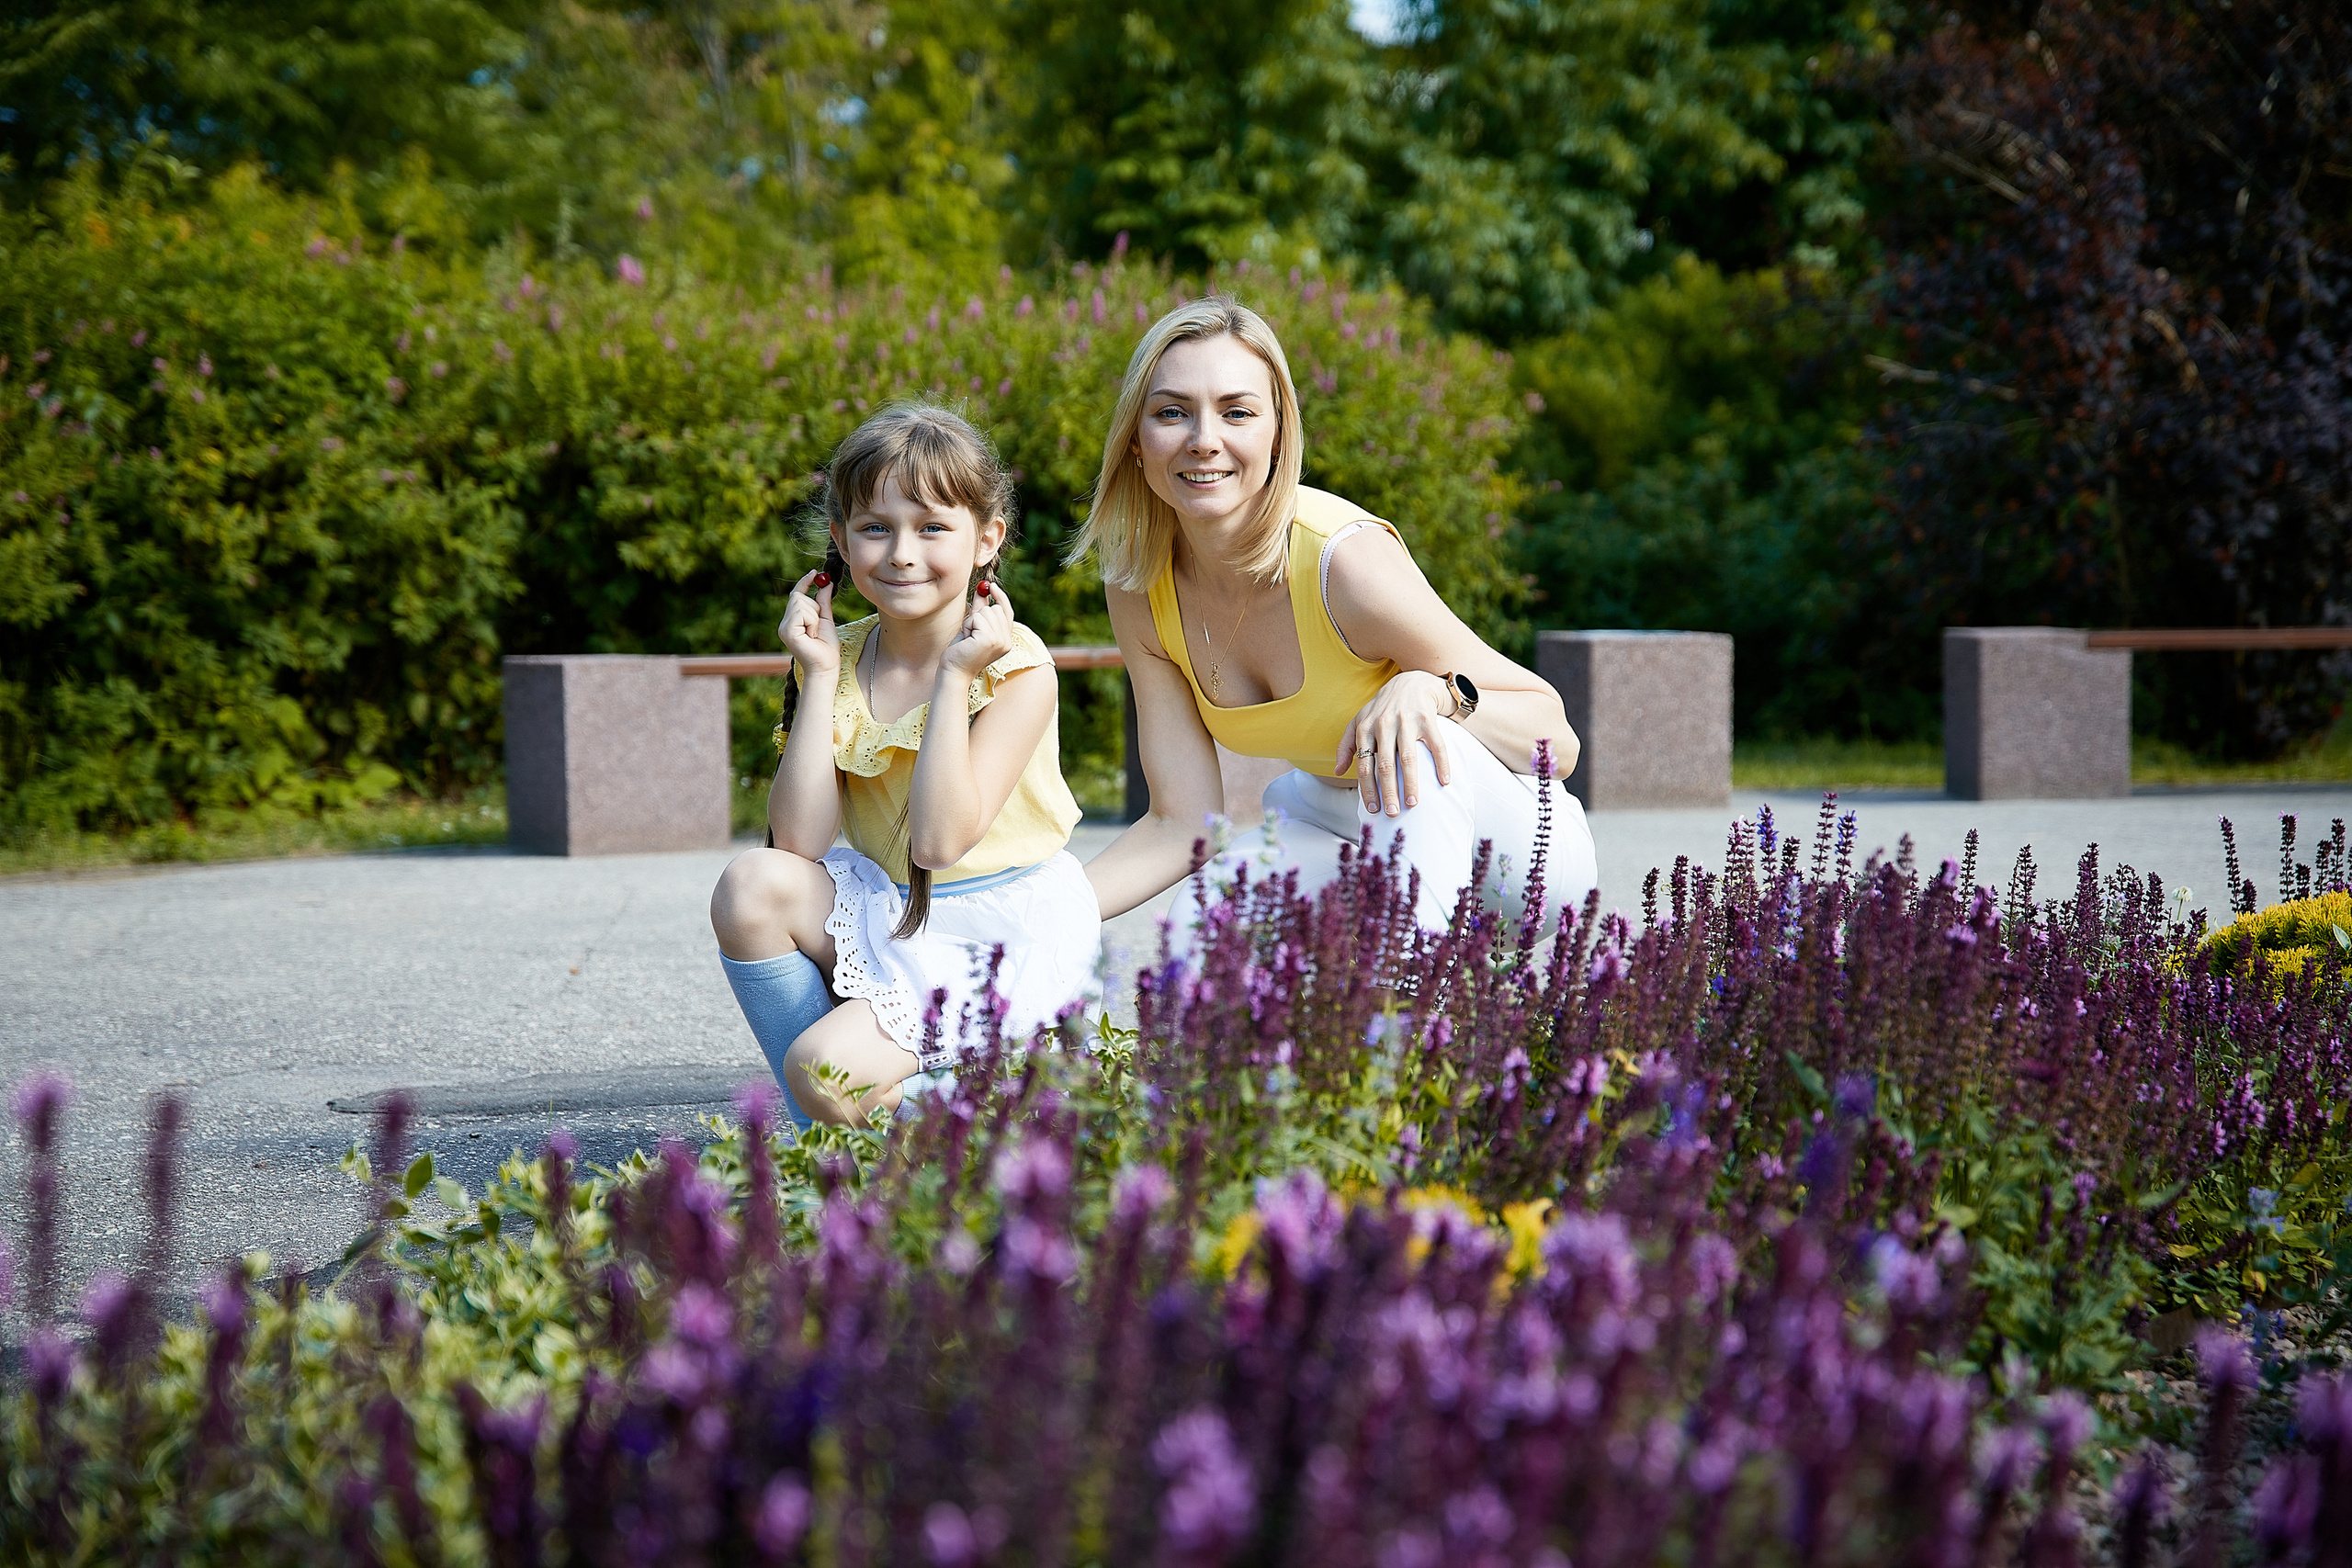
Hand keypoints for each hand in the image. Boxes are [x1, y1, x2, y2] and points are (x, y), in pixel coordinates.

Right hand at [779, 569, 839, 679]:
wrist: (826, 667)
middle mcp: (785, 623)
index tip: (814, 572)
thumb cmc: (827, 648)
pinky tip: (812, 635)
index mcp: (793, 621)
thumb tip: (827, 584)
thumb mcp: (827, 620)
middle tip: (818, 625)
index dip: (804, 582)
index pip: (796, 595)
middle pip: (798, 596)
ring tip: (815, 633)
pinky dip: (812, 621)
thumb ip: (824, 602)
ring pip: (801, 603)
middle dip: (814, 606)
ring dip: (815, 617)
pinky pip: (802, 612)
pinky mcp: (787, 631)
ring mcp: (784, 627)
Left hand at [941, 578, 1017, 680]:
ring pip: (986, 612)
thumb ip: (980, 610)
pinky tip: (966, 639)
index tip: (991, 586)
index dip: (1001, 597)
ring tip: (968, 637)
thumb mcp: (972, 628)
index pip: (1007, 612)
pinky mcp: (989, 639)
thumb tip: (983, 591)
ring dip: (972, 621)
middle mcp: (1006, 641)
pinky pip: (977, 617)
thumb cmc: (961, 652)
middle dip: (978, 615)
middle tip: (970, 631)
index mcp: (1006, 640)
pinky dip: (968, 625)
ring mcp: (1000, 641)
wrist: (954, 672)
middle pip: (995, 609)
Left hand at [1335, 670, 1455, 816]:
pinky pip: (1436, 746)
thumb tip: (1337, 771)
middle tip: (1392, 813)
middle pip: (1384, 765)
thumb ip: (1345, 745)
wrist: (1410, 682)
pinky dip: (1442, 764)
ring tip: (1412, 803)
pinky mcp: (1428, 720)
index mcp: (1366, 728)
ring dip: (1410, 783)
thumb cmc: (1381, 708)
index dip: (1367, 788)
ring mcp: (1407, 722)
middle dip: (1388, 791)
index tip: (1373, 808)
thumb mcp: (1359, 721)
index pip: (1364, 765)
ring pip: (1408, 758)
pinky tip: (1444, 781)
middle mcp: (1384, 725)